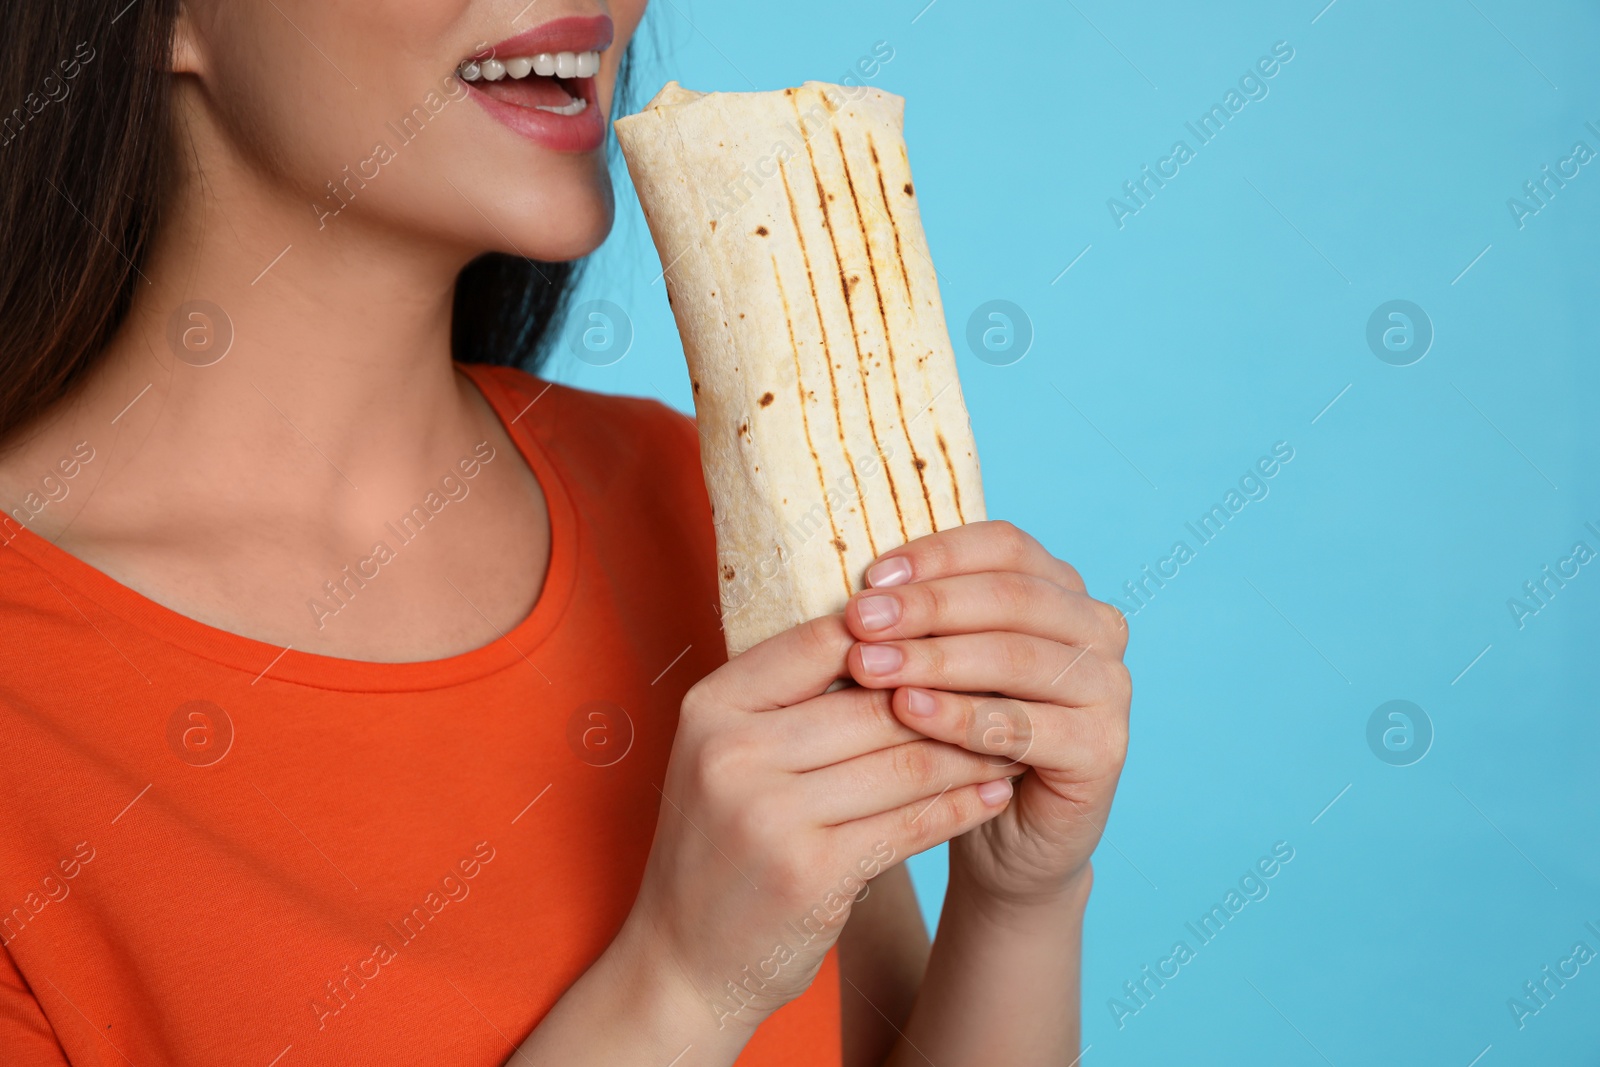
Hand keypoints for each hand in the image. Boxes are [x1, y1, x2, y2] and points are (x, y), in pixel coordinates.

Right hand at [620, 611, 1017, 1034]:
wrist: (684, 960)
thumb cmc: (722, 843)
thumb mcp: (728, 754)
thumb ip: (793, 699)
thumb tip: (898, 635)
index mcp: (712, 705)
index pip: (823, 640)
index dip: (897, 636)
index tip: (955, 636)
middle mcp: (732, 751)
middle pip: (873, 702)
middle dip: (951, 694)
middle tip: (1011, 684)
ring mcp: (768, 814)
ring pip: (903, 761)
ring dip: (970, 750)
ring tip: (1015, 737)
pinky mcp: (810, 873)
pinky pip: (911, 823)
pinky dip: (961, 806)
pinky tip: (994, 794)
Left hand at [840, 520, 1130, 909]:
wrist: (1007, 838)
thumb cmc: (962, 737)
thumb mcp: (940, 666)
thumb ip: (920, 620)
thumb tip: (857, 588)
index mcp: (1062, 589)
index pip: (1005, 546)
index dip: (937, 555)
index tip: (870, 577)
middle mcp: (1097, 628)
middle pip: (1010, 597)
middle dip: (926, 606)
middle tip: (859, 620)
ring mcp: (1108, 687)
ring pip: (1016, 657)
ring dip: (935, 659)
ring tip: (869, 667)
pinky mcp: (1103, 748)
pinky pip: (1024, 725)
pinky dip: (961, 717)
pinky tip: (908, 712)